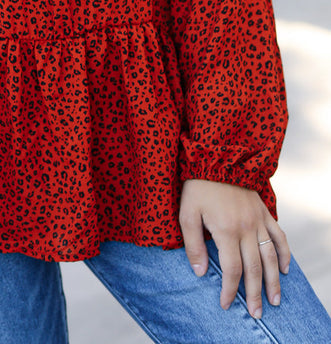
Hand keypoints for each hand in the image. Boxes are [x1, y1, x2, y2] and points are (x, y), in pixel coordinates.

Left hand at [179, 179, 289, 318]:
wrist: (215, 157)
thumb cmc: (197, 187)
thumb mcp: (186, 214)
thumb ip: (193, 245)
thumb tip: (201, 273)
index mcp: (225, 230)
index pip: (232, 269)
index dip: (230, 290)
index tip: (226, 304)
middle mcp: (246, 227)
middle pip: (254, 268)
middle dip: (255, 294)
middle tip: (258, 314)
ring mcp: (258, 220)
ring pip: (270, 256)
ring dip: (274, 280)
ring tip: (274, 300)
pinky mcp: (263, 211)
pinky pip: (279, 235)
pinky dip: (284, 253)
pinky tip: (284, 269)